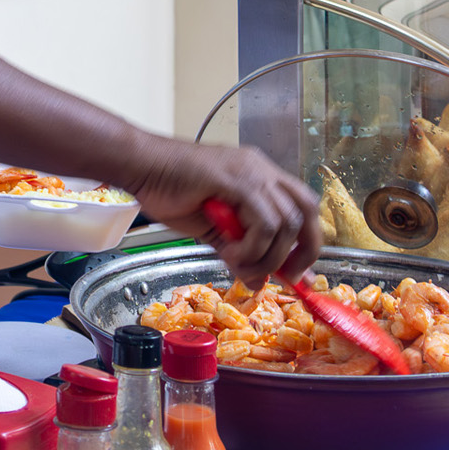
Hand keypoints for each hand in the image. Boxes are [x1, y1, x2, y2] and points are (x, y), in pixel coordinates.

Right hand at [119, 135, 321, 285]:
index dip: (306, 242)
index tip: (294, 272)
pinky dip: (253, 247)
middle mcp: (262, 170)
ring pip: (287, 222)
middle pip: (307, 210)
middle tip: (286, 276)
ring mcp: (252, 172)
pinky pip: (264, 222)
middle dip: (304, 250)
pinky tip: (230, 252)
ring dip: (268, 254)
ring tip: (240, 264)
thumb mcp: (212, 230)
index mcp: (260, 176)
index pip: (301, 207)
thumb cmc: (169, 190)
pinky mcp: (237, 180)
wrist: (142, 167)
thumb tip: (257, 282)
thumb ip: (239, 252)